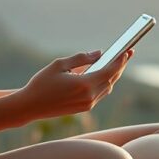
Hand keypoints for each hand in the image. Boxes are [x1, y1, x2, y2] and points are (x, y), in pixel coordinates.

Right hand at [19, 48, 134, 120]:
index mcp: (84, 85)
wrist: (30, 106)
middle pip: (111, 79)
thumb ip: (81, 58)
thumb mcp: (59, 65)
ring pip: (107, 87)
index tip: (128, 51)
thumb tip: (99, 54)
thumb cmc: (42, 83)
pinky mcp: (84, 108)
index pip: (109, 71)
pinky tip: (105, 73)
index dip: (120, 61)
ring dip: (113, 75)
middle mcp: (89, 97)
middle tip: (127, 54)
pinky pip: (100, 93)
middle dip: (120, 66)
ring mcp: (87, 104)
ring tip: (118, 62)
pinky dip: (105, 82)